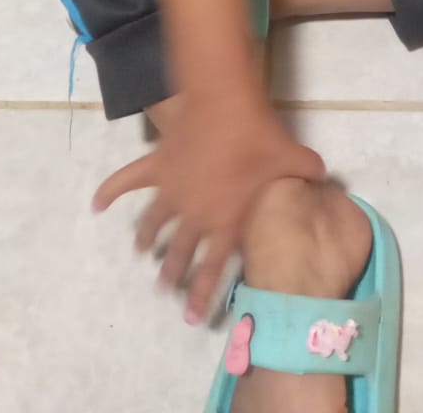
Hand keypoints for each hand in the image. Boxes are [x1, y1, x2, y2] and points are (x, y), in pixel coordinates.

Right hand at [93, 92, 324, 323]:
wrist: (225, 104)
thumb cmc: (259, 136)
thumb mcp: (292, 157)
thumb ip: (308, 173)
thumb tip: (328, 180)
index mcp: (226, 221)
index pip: (213, 268)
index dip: (202, 294)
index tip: (192, 318)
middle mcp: (194, 215)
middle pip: (179, 252)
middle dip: (172, 274)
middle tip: (164, 288)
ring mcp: (171, 192)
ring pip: (153, 224)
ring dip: (146, 239)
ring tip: (141, 252)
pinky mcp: (157, 167)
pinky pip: (127, 182)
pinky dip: (110, 191)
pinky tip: (95, 204)